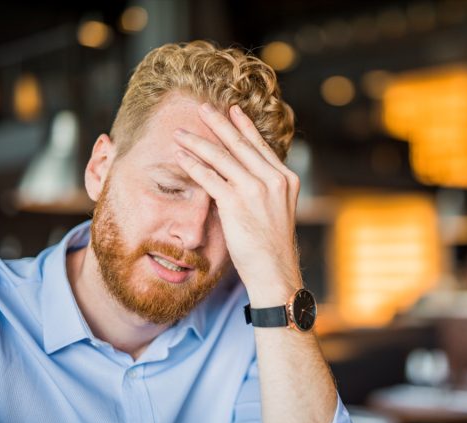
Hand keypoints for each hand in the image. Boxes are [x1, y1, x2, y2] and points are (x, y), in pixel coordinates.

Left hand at [174, 103, 301, 306]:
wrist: (275, 271)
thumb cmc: (273, 246)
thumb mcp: (279, 210)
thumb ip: (267, 188)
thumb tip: (246, 174)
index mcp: (286, 179)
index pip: (261, 146)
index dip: (244, 126)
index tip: (232, 110)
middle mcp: (273, 179)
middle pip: (240, 144)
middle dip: (218, 123)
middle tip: (202, 108)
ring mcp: (255, 189)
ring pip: (222, 157)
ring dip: (198, 142)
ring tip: (181, 132)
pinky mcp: (236, 202)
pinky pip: (209, 177)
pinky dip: (193, 165)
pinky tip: (181, 156)